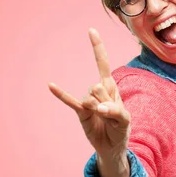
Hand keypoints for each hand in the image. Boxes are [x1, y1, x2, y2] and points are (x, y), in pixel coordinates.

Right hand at [48, 28, 130, 159]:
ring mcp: (88, 100)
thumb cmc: (120, 129)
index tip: (91, 31)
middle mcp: (98, 90)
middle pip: (98, 87)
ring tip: (103, 120)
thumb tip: (99, 108)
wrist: (112, 146)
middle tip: (111, 116)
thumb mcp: (125, 120)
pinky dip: (61, 94)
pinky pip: (70, 101)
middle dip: (106, 103)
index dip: (97, 48)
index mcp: (110, 87)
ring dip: (98, 111)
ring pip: (89, 98)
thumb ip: (115, 111)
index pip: (102, 63)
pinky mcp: (80, 112)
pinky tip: (50, 85)